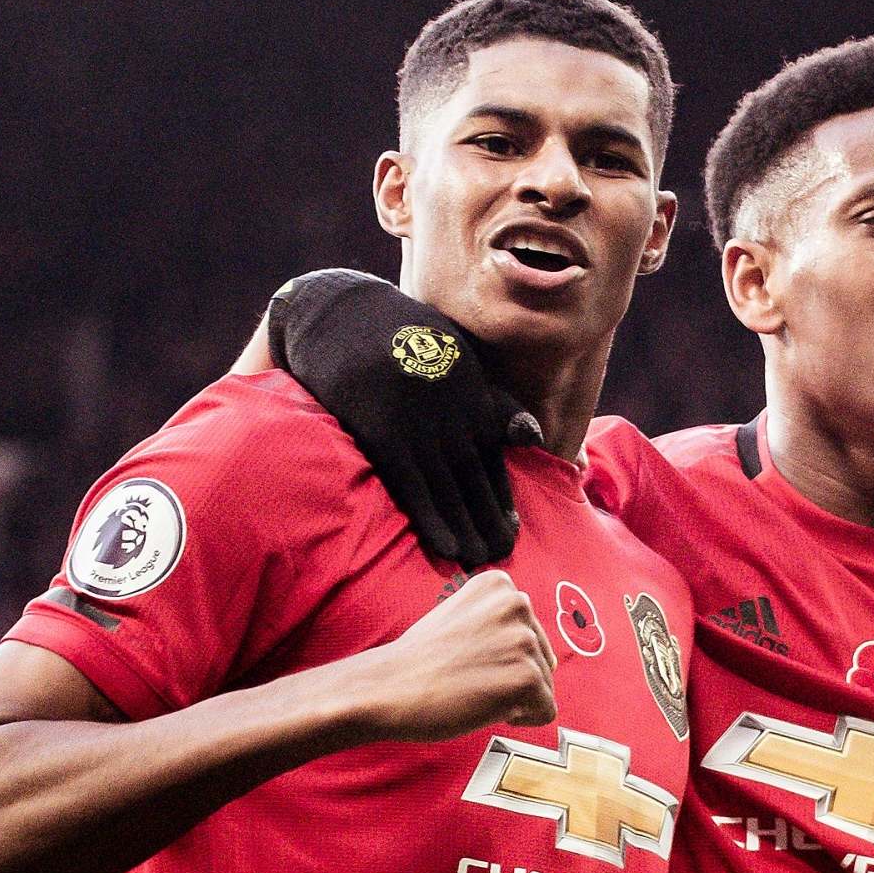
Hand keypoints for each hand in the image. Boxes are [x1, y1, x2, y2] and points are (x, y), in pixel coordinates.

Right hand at [270, 270, 533, 568]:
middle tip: (503, 554)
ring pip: (448, 486)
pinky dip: (431, 519)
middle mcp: (450, 408)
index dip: (502, 495)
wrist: (340, 313)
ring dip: (466, 527)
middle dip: (490, 517)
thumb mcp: (452, 355)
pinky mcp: (383, 432)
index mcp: (469, 389)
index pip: (491, 453)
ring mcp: (417, 421)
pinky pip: (411, 485)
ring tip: (479, 559)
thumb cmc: (397, 337)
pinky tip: (447, 547)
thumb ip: (491, 399)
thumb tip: (533, 436)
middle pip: (475, 475)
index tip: (513, 529)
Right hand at [361, 569, 556, 741]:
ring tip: (473, 691)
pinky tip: (486, 708)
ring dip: (513, 698)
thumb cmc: (417, 662)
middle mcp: (517, 604)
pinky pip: (546, 710)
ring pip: (544, 686)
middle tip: (468, 679)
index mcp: (499, 585)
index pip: (530, 632)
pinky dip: (522, 719)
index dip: (502, 657)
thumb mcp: (460, 617)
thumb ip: (496, 621)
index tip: (467, 659)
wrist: (388, 688)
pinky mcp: (527, 677)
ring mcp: (524, 640)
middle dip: (512, 677)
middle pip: (542, 658)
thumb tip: (539, 649)